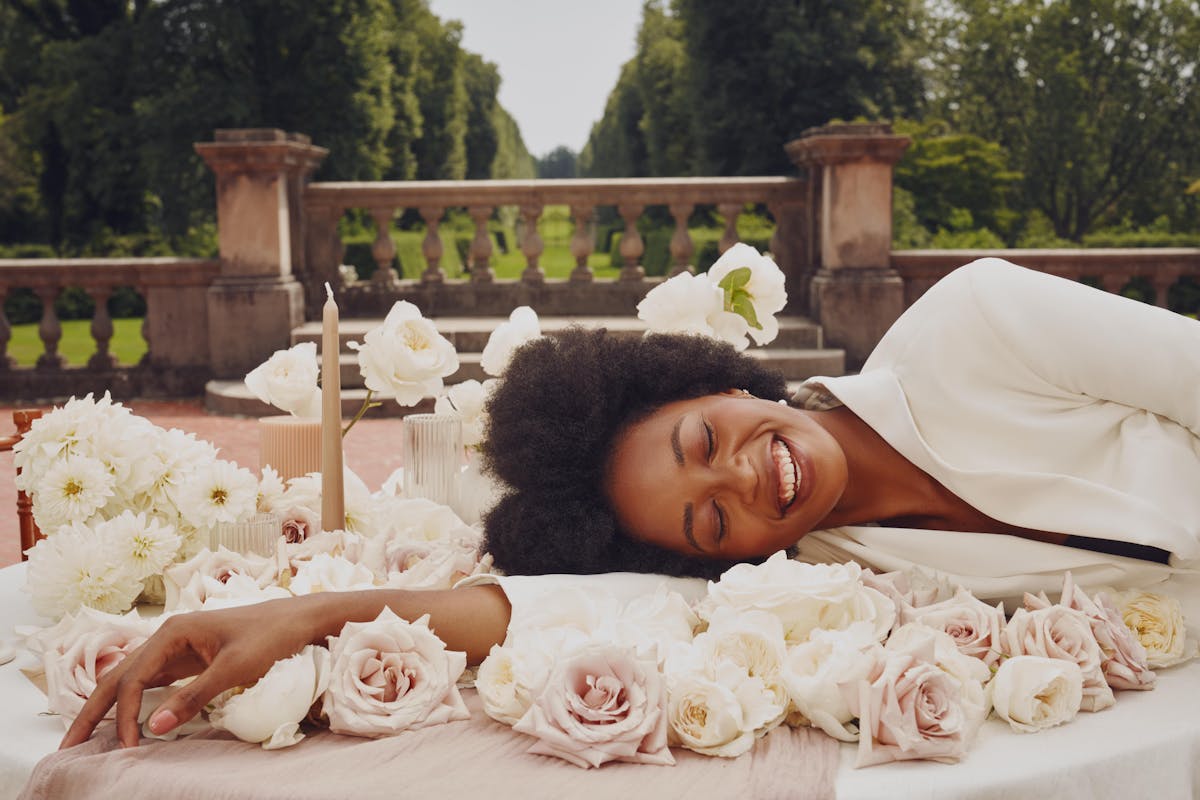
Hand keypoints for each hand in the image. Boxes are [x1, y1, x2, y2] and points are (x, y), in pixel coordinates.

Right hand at [60, 599, 315, 749]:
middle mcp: (166, 637)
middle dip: (92, 712)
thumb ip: (193, 697)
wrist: (296, 620)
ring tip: (83, 738)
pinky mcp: (186, 659)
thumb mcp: (234, 669)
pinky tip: (123, 722)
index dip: (126, 715)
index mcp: (173, 632)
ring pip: (130, 679)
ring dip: (108, 708)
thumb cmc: (269, 638)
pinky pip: (150, 682)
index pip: (133, 678)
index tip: (129, 747)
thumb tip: (152, 728)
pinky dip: (132, 703)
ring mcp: (175, 647)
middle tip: (66, 747)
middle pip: (118, 677)